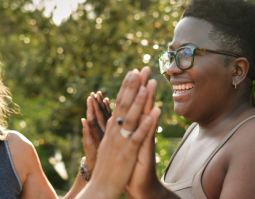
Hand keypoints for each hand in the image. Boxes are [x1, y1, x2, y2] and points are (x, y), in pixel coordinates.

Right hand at [76, 70, 159, 198]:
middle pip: (124, 105)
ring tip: (148, 83)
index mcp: (111, 130)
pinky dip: (146, 124)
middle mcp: (115, 132)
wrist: (100, 189)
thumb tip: (101, 119)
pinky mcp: (127, 154)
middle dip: (133, 86)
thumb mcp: (104, 147)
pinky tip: (155, 112)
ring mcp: (121, 142)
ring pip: (131, 117)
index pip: (119, 104)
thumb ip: (104, 132)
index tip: (133, 72)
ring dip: (140, 99)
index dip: (126, 87)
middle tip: (140, 68)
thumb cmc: (105, 170)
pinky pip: (138, 136)